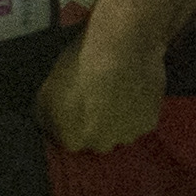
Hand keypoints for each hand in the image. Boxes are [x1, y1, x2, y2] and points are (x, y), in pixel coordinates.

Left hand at [35, 22, 166, 151]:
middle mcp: (101, 145)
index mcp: (72, 139)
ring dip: (120, 117)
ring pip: (121, 131)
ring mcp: (127, 135)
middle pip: (98, 139)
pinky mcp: (149, 122)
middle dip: (97, 124)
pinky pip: (141, 119)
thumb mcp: (47, 89)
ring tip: (119, 90)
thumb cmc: (80, 67)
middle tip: (99, 97)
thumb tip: (49, 124)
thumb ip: (45, 114)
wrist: (121, 51)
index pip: (69, 139)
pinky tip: (135, 88)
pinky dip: (139, 108)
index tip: (76, 104)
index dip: (73, 121)